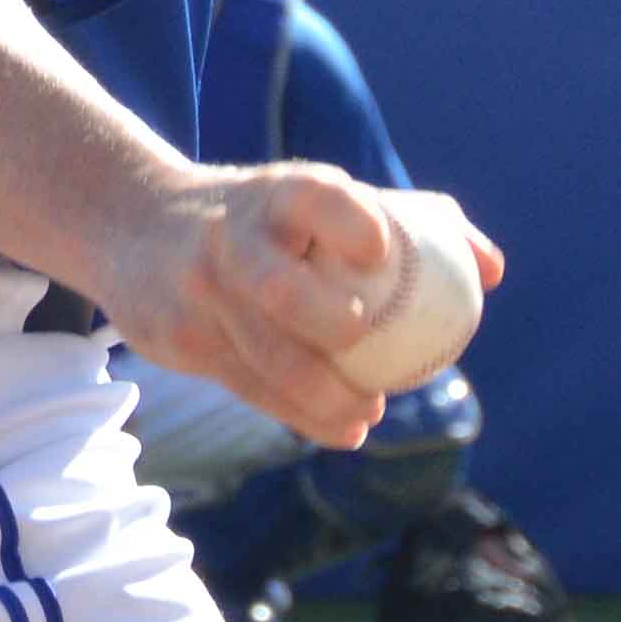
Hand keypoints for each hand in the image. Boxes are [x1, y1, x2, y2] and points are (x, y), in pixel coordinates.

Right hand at [95, 163, 501, 451]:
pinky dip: (295, 413)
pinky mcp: (174, 337)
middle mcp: (231, 238)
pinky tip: (337, 427)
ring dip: (320, 398)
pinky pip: (245, 385)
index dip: (350, 221)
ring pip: (263, 357)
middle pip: (278, 289)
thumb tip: (490, 273)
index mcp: (278, 194)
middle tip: (367, 348)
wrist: (130, 222)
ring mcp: (198, 292)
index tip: (382, 253)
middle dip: (327, 325)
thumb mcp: (317, 198)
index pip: (317, 198)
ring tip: (364, 417)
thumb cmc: (262, 217)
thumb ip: (413, 222)